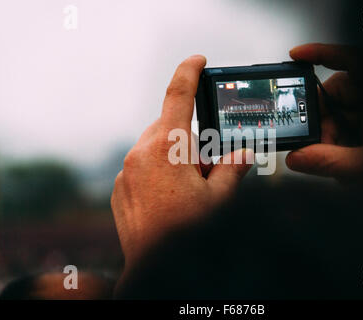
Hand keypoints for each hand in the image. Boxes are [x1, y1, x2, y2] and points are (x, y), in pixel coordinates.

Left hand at [111, 55, 252, 280]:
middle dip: (192, 142)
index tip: (197, 60)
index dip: (188, 73)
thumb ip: (233, 170)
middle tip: (207, 171)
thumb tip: (242, 157)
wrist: (153, 270)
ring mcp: (126, 172)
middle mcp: (140, 154)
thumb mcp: (219, 199)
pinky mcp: (120, 188)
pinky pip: (142, 168)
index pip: (178, 97)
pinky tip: (170, 201)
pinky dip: (159, 173)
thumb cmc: (186, 234)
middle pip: (171, 129)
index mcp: (165, 149)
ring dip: (176, 159)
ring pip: (157, 149)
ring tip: (190, 191)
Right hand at [285, 43, 362, 181]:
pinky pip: (350, 128)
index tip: (297, 56)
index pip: (351, 61)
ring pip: (341, 115)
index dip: (321, 53)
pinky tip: (344, 164)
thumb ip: (330, 163)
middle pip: (338, 94)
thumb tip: (297, 158)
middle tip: (314, 145)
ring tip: (337, 164)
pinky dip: (341, 145)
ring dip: (331, 139)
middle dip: (322, 121)